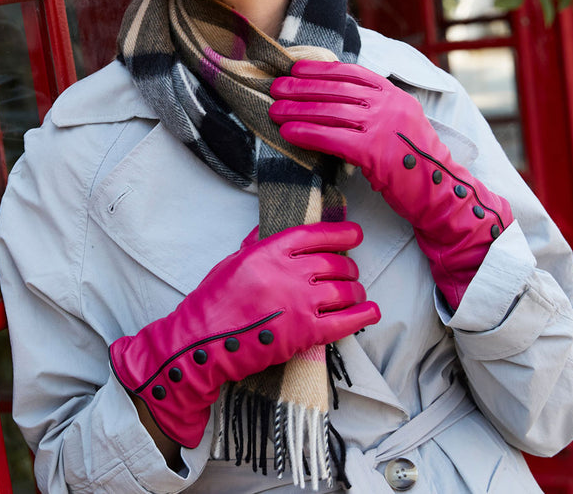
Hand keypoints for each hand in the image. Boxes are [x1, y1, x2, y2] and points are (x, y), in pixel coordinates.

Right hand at [110, 221, 379, 446]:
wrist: (202, 343)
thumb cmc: (213, 301)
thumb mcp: (233, 261)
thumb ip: (258, 245)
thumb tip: (273, 229)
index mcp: (269, 251)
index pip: (315, 235)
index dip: (341, 233)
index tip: (356, 234)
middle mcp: (288, 273)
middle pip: (334, 264)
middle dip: (348, 267)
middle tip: (350, 271)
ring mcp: (299, 303)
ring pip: (344, 290)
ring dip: (356, 290)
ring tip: (356, 292)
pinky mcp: (305, 333)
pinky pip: (345, 321)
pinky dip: (363, 315)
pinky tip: (371, 311)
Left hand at [270, 61, 512, 306]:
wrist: (440, 193)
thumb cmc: (413, 161)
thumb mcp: (399, 122)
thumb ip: (374, 107)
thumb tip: (332, 99)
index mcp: (395, 94)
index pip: (351, 73)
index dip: (320, 69)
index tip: (296, 68)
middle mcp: (390, 105)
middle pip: (336, 90)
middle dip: (301, 87)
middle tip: (276, 87)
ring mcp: (384, 126)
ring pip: (331, 112)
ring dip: (298, 110)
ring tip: (275, 110)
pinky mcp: (375, 152)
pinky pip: (332, 138)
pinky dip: (307, 134)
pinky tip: (289, 133)